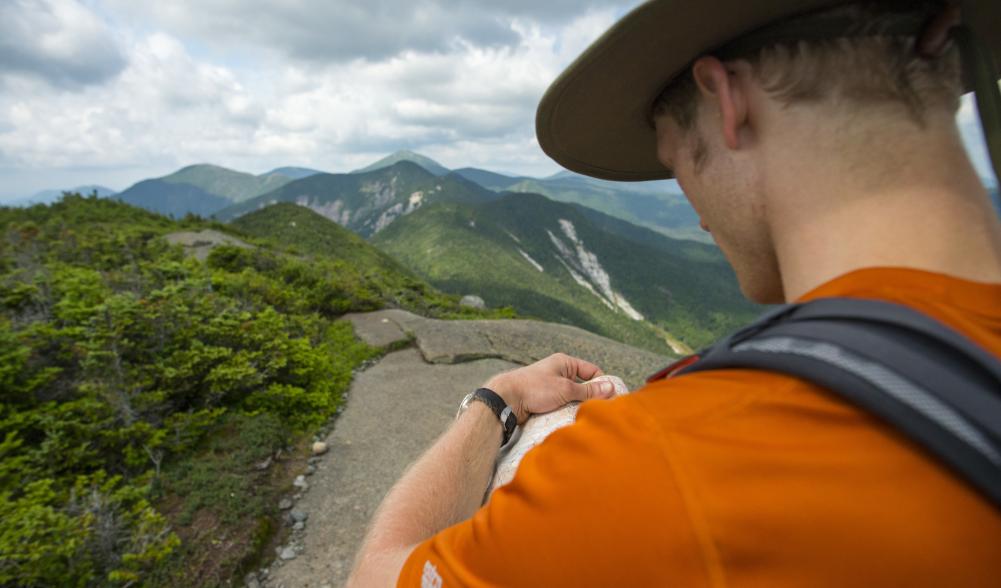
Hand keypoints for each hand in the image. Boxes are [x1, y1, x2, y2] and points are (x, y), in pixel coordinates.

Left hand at [484, 353, 615, 423]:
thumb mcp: (565, 389)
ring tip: (586, 418)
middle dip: (591, 398)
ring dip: (578, 407)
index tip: (612, 398)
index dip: (602, 383)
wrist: (506, 400)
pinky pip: (561, 406)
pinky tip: (572, 421)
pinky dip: (567, 412)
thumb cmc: (534, 389)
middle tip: (600, 411)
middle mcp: (558, 373)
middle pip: (583, 386)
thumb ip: (588, 390)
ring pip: (572, 398)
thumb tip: (611, 388)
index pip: (592, 371)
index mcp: (565, 363)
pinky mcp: (544, 400)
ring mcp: (551, 387)